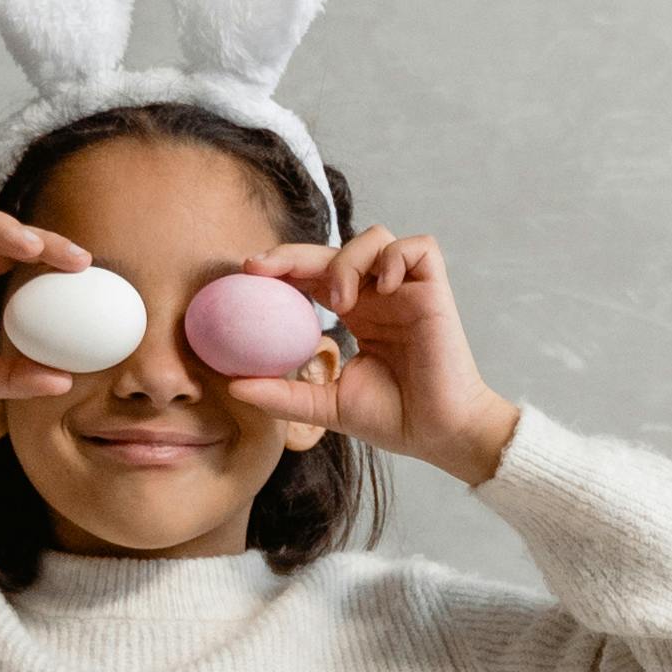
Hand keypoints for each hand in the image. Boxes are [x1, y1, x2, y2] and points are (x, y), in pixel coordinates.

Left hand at [259, 231, 520, 485]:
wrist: (439, 433)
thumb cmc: (393, 419)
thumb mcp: (325, 406)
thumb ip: (283, 394)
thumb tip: (233, 386)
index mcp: (356, 314)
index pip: (314, 275)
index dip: (283, 266)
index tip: (247, 273)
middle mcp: (379, 295)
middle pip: (335, 249)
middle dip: (295, 252)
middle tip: (262, 268)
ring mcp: (407, 289)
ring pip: (374, 237)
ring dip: (348, 260)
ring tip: (340, 301)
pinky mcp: (435, 290)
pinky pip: (418, 247)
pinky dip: (396, 257)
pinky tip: (384, 287)